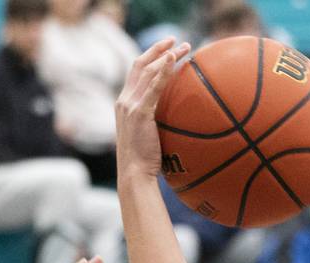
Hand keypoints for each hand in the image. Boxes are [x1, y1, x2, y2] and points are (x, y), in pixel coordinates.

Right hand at [114, 37, 189, 180]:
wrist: (133, 175)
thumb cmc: (143, 163)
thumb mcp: (148, 138)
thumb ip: (155, 124)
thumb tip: (176, 121)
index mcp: (124, 105)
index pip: (135, 73)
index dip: (150, 58)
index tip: (167, 50)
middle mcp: (124, 101)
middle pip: (140, 65)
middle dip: (158, 49)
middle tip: (177, 40)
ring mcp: (130, 106)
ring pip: (148, 71)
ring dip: (167, 55)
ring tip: (185, 47)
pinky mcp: (139, 113)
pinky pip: (153, 86)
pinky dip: (163, 70)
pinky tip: (174, 59)